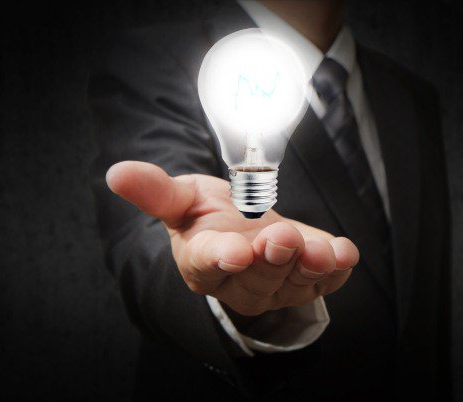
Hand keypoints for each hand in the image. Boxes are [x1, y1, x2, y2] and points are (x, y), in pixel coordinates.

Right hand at [106, 161, 358, 315]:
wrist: (241, 228)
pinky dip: (337, 270)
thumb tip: (117, 172)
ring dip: (309, 267)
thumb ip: (155, 190)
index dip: (223, 258)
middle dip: (272, 259)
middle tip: (282, 238)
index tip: (236, 251)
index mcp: (203, 260)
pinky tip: (345, 254)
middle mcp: (239, 281)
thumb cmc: (208, 215)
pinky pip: (324, 282)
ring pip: (293, 283)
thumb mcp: (182, 198)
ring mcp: (275, 286)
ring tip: (322, 251)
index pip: (210, 263)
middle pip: (257, 277)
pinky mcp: (305, 282)